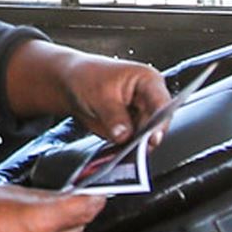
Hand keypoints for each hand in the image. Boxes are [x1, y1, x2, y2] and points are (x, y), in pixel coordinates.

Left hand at [6, 42, 171, 145]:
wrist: (71, 84)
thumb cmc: (87, 77)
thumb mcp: (99, 95)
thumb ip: (113, 116)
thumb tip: (124, 135)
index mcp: (148, 81)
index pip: (160, 103)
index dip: (159, 122)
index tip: (153, 138)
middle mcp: (149, 100)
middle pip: (156, 125)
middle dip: (145, 139)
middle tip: (133, 151)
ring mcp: (140, 116)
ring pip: (145, 138)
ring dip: (134, 148)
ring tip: (121, 153)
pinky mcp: (131, 130)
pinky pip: (132, 145)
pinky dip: (125, 151)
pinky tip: (115, 154)